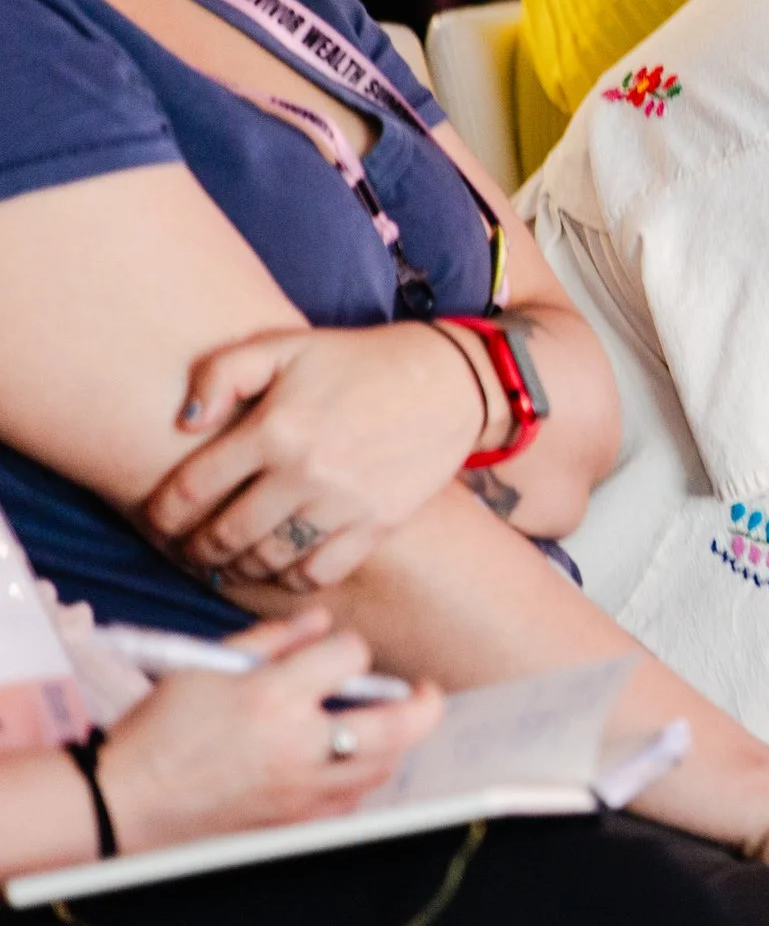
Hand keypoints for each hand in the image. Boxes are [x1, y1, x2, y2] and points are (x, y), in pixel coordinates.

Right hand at [95, 609, 443, 854]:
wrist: (123, 801)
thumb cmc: (159, 731)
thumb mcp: (207, 667)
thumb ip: (273, 639)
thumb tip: (320, 620)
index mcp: (272, 697)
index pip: (349, 657)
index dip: (350, 646)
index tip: (339, 649)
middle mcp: (297, 745)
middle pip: (397, 725)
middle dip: (424, 703)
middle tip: (424, 691)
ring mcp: (300, 789)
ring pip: (381, 767)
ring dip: (393, 742)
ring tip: (386, 725)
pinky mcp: (291, 821)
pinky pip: (349, 801)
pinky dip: (359, 779)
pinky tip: (347, 763)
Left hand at [145, 324, 487, 589]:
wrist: (450, 380)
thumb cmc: (359, 360)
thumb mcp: (285, 346)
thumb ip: (222, 373)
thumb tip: (183, 423)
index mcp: (274, 427)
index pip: (190, 490)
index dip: (162, 514)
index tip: (160, 520)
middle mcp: (305, 471)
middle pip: (224, 535)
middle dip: (196, 548)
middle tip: (192, 547)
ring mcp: (343, 503)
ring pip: (267, 560)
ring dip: (238, 567)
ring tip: (231, 561)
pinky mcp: (377, 523)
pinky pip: (318, 573)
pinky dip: (291, 578)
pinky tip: (282, 566)